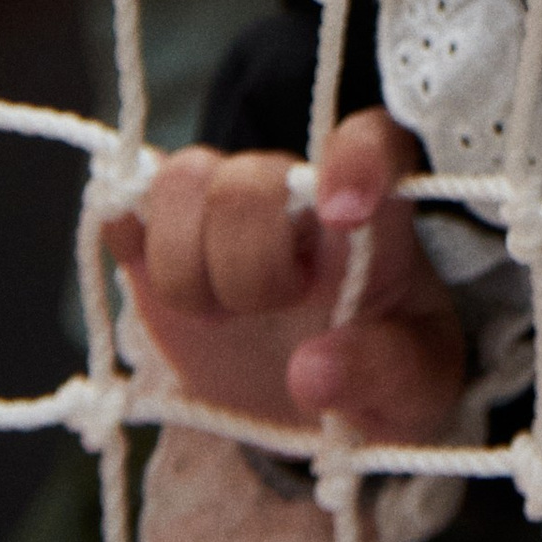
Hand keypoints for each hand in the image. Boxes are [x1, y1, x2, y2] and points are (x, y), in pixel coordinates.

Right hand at [104, 108, 463, 443]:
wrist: (315, 400)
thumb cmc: (382, 372)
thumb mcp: (414, 386)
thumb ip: (383, 371)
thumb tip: (312, 370)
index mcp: (378, 211)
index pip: (372, 141)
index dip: (353, 160)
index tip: (343, 213)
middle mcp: (298, 191)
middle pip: (252, 179)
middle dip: (251, 266)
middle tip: (275, 311)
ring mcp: (224, 210)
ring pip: (184, 179)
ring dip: (188, 264)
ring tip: (222, 315)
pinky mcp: (161, 241)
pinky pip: (126, 205)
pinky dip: (130, 242)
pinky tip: (166, 292)